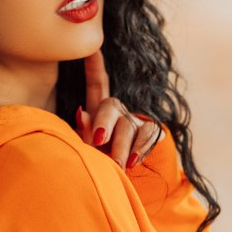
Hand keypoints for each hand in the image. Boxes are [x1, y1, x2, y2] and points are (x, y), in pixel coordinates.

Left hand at [75, 46, 163, 169]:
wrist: (121, 182)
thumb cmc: (97, 164)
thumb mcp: (86, 150)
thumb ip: (82, 133)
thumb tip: (80, 112)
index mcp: (99, 112)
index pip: (97, 85)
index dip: (94, 66)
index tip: (92, 48)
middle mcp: (118, 113)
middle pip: (111, 105)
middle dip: (104, 123)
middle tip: (98, 141)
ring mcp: (136, 122)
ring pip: (129, 125)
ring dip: (121, 146)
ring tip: (117, 165)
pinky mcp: (151, 134)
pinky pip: (149, 134)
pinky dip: (140, 148)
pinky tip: (132, 161)